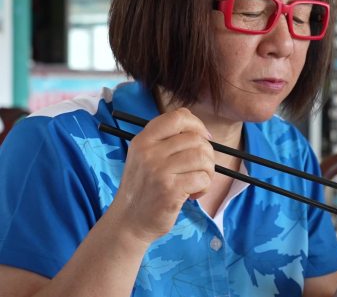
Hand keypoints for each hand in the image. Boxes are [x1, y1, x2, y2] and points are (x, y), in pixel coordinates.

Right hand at [107, 108, 214, 243]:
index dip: (197, 125)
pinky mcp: (169, 190)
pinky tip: (193, 194)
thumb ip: (167, 141)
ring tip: (197, 182)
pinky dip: (205, 186)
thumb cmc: (144, 188)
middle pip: (196, 138)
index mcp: (143, 139)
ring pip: (202, 157)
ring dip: (208, 171)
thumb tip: (203, 133)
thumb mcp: (145, 157)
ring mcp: (158, 170)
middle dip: (207, 154)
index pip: (179, 116)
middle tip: (200, 169)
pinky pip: (202, 178)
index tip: (203, 139)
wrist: (128, 222)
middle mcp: (149, 151)